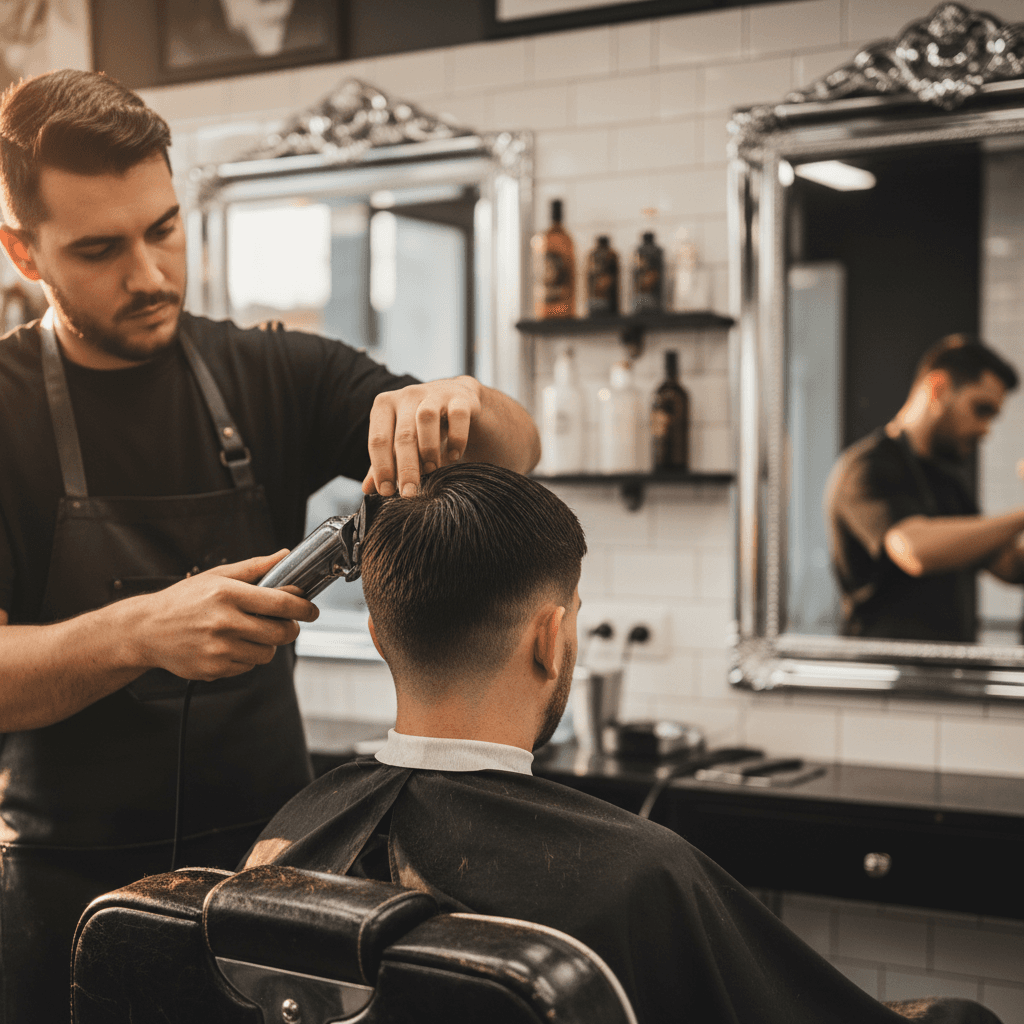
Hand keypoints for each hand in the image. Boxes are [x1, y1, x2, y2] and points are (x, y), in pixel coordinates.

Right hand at [134, 550, 318, 680]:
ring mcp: (219, 648)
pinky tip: (230, 645)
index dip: (304, 608)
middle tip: (284, 623)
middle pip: (281, 632)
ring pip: (268, 652)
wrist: (146, 630)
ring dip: (267, 644)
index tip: (312, 610)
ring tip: (248, 632)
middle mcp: (224, 621)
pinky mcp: (214, 668)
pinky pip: (248, 666)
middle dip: (289, 628)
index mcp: (227, 594)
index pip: (281, 603)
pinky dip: (247, 657)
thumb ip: (254, 568)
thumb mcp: (217, 576)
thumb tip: (284, 555)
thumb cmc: (183, 601)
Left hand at [362, 376, 482, 497]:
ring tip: (432, 469)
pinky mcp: (461, 398)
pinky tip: (454, 456)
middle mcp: (407, 395)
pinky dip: (457, 438)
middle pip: (403, 434)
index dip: (381, 468)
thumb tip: (367, 489)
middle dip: (406, 468)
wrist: (458, 401)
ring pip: (427, 418)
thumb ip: (384, 462)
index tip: (387, 493)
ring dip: (429, 448)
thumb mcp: (400, 443)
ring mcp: (435, 393)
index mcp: (385, 405)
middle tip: (409, 493)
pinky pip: (458, 416)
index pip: (378, 439)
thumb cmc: (422, 427)